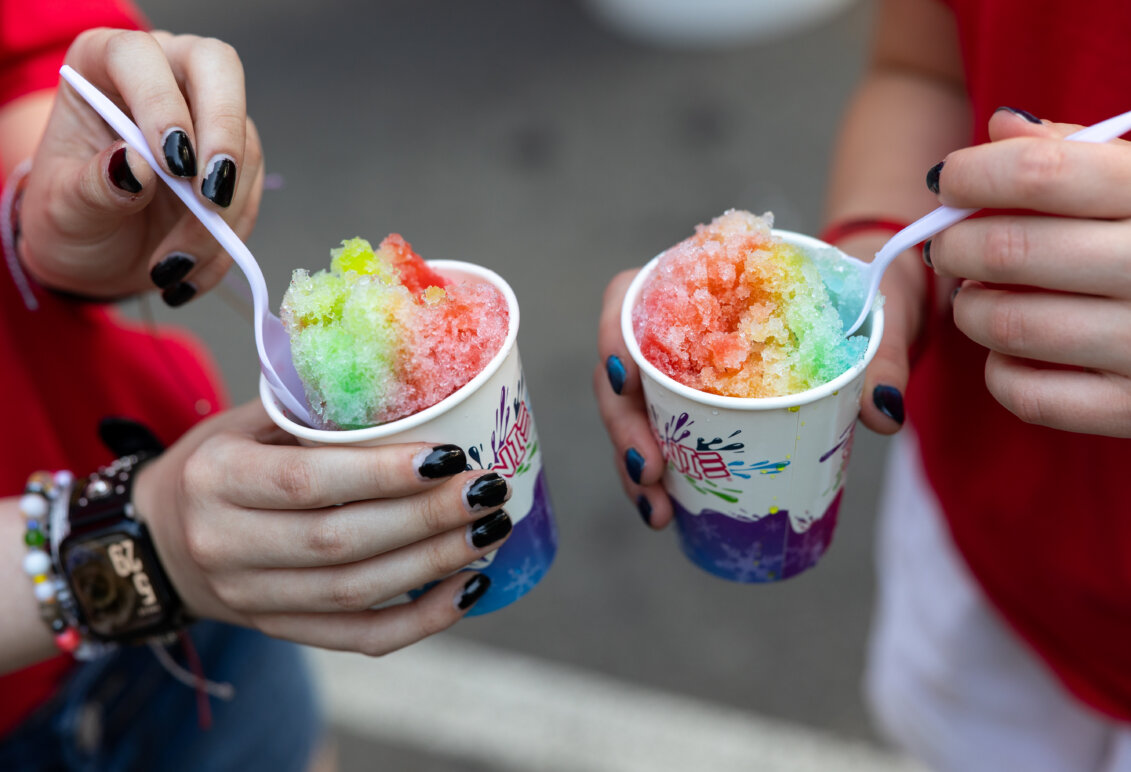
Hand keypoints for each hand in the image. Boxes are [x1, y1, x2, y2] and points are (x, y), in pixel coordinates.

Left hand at [18, 28, 262, 302]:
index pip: (141, 56)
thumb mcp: (63, 209)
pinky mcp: (235, 160)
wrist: (96, 251)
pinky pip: (250, 193)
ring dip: (221, 214)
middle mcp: (165, 77)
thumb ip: (94, 185)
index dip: (161, 102)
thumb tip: (137, 165)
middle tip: (212, 198)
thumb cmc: (69, 216)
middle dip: (223, 136)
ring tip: (173, 264)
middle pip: (217, 69)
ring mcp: (207, 116)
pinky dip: (229, 240)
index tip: (170, 165)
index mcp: (104, 66)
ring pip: (244, 145)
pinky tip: (193, 272)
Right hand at [133, 401, 511, 655]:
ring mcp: (250, 598)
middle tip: (489, 491)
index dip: (383, 473)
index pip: (307, 480)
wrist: (160, 541)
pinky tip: (470, 588)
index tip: (452, 456)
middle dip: (426, 518)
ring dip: (435, 564)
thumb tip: (420, 394)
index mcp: (216, 478)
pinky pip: (358, 636)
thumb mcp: (248, 422)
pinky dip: (422, 620)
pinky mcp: (279, 630)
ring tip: (491, 529)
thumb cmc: (222, 463)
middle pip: (340, 541)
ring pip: (356, 592)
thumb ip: (316, 413)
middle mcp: (225, 544)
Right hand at [594, 247, 932, 528]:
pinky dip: (655, 477)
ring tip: (656, 510)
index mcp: (701, 279)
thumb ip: (882, 358)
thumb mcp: (875, 317)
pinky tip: (665, 511)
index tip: (623, 379)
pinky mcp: (693, 409)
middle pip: (620, 370)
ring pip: (631, 412)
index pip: (629, 296)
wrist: (867, 309)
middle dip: (624, 425)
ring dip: (632, 462)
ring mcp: (679, 370)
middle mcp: (676, 324)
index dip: (613, 334)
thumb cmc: (861, 296)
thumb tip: (882, 412)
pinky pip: (658, 438)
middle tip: (649, 472)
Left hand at [926, 108, 1130, 435]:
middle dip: (955, 244)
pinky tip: (1011, 349)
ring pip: (1008, 324)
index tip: (949, 181)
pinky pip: (1030, 395)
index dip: (974, 174)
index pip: (1041, 173)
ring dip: (970, 307)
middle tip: (950, 244)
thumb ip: (1082, 151)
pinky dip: (999, 371)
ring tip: (976, 293)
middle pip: (1008, 250)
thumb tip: (1002, 126)